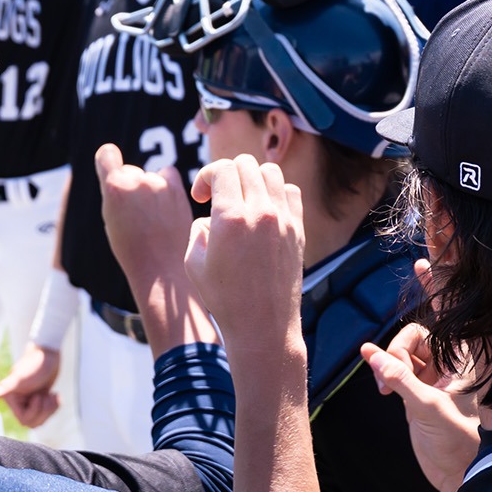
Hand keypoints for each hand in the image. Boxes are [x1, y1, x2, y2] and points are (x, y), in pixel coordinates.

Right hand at [0, 344, 61, 427]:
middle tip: (46, 395)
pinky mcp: (41, 399)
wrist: (48, 354)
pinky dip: (55, 406)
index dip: (34, 410)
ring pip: (41, 419)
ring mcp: (31, 401)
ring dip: (50, 409)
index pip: (24, 419)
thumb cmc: (33, 364)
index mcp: (12, 399)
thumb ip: (4, 388)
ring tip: (52, 395)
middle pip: (33, 422)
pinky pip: (48, 413)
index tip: (38, 396)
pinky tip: (55, 394)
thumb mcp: (19, 378)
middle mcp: (19, 402)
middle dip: (44, 411)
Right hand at [95, 144, 194, 284]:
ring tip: (151, 217)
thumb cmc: (131, 247)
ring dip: (149, 188)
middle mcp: (136, 181)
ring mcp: (158, 184)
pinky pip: (167, 174)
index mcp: (113, 188)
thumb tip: (119, 170)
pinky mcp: (177, 189)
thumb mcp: (110, 217)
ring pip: (148, 176)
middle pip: (129, 171)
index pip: (106, 155)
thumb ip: (114, 191)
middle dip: (130, 185)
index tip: (110, 161)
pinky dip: (166, 185)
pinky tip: (165, 207)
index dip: (107, 158)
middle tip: (135, 212)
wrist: (160, 268)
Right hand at [185, 154, 306, 347]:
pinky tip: (264, 211)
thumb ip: (198, 228)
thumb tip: (211, 216)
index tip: (201, 196)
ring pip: (270, 172)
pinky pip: (291, 191)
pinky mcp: (298, 230)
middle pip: (245, 164)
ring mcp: (284, 220)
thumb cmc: (224, 299)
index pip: (222, 168)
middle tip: (218, 197)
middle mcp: (260, 212)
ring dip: (251, 179)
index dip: (206, 176)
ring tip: (242, 200)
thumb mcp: (194, 263)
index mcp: (231, 218)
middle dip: (226, 174)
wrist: (263, 327)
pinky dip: (276, 192)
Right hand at [361, 317, 480, 491]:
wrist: (459, 474)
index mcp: (459, 362)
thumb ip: (401, 379)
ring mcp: (431, 381)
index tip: (398, 369)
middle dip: (392, 357)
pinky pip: (397, 373)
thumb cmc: (457, 442)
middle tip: (388, 383)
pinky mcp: (417, 394)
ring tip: (384, 390)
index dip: (403, 344)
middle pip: (408, 342)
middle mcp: (446, 367)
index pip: (422, 333)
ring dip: (386, 367)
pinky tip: (377, 377)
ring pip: (400, 357)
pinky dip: (384, 373)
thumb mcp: (428, 408)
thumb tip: (371, 353)